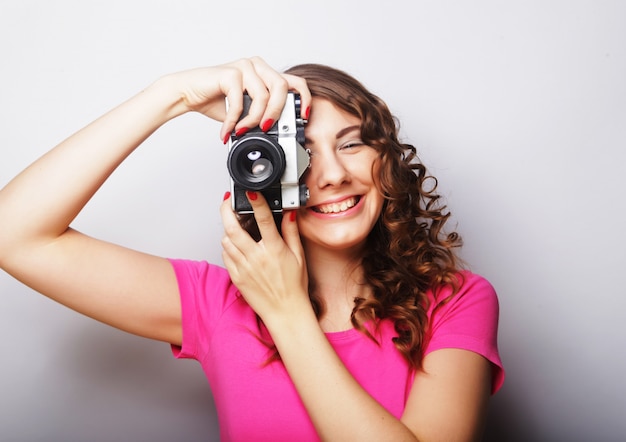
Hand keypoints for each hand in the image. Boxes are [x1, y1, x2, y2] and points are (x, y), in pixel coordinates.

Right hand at [162, 57, 310, 143]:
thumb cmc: (214, 100)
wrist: (187, 94)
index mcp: (264, 73)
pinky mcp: (230, 72)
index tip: (303, 116)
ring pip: (263, 96)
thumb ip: (261, 115)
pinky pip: (241, 101)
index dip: (304, 98)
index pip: (294, 81)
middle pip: (282, 87)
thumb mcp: (245, 111)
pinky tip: (229, 129)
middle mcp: (257, 65)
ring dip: (253, 119)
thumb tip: (277, 131)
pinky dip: (235, 120)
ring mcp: (244, 66)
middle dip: (276, 112)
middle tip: (266, 128)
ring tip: (242, 130)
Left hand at [220, 192, 310, 326]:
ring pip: (226, 241)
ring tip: (233, 223)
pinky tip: (235, 244)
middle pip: (233, 228)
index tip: (251, 192)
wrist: (285, 312)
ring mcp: (244, 268)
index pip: (263, 220)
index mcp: (274, 250)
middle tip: (227, 202)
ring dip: (227, 229)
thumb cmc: (294, 287)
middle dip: (226, 210)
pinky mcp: (236, 277)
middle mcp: (256, 258)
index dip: (256, 203)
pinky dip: (227, 246)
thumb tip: (289, 214)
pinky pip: (226, 256)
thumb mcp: (299, 256)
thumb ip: (292, 232)